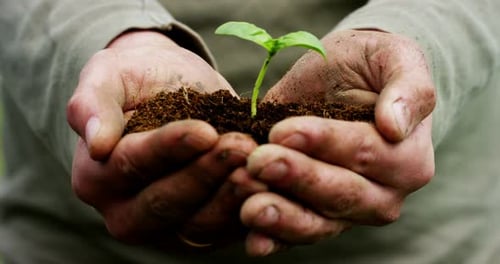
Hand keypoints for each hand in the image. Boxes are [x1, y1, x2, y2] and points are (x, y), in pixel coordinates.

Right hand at [67, 31, 261, 248]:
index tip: (204, 131)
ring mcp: (166, 227)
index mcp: (97, 178)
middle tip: (242, 147)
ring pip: (199, 222)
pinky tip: (271, 184)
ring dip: (232, 195)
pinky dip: (250, 208)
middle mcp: (127, 212)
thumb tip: (96, 142)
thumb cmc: (136, 80)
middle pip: (166, 201)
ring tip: (260, 165)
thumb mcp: (107, 76)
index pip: (132, 165)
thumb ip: (92, 103)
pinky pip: (226, 228)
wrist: (168, 89)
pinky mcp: (200, 230)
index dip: (169, 148)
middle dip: (206, 174)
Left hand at [240, 30, 435, 255]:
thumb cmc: (368, 68)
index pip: (366, 153)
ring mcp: (348, 211)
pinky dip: (275, 239)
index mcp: (407, 157)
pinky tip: (254, 240)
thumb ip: (408, 87)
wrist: (344, 83)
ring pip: (319, 223)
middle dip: (297, 179)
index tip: (284, 131)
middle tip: (258, 162)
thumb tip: (396, 125)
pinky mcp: (317, 217)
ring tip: (250, 207)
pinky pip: (298, 233)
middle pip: (340, 193)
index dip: (325, 143)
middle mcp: (382, 193)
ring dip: (283, 218)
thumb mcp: (394, 58)